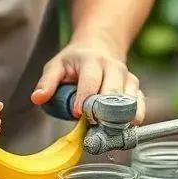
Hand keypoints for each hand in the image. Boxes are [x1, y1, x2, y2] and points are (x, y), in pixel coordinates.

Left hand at [30, 38, 145, 123]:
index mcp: (92, 61)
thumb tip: (37, 99)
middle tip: (93, 127)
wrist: (101, 45)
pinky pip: (140, 105)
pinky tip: (124, 130)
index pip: (90, 82)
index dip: (84, 100)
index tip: (77, 114)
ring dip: (120, 118)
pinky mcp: (136, 88)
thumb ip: (47, 82)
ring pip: (129, 100)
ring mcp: (127, 78)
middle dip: (103, 112)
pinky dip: (134, 118)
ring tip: (107, 133)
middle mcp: (113, 68)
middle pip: (113, 93)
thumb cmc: (75, 59)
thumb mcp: (56, 65)